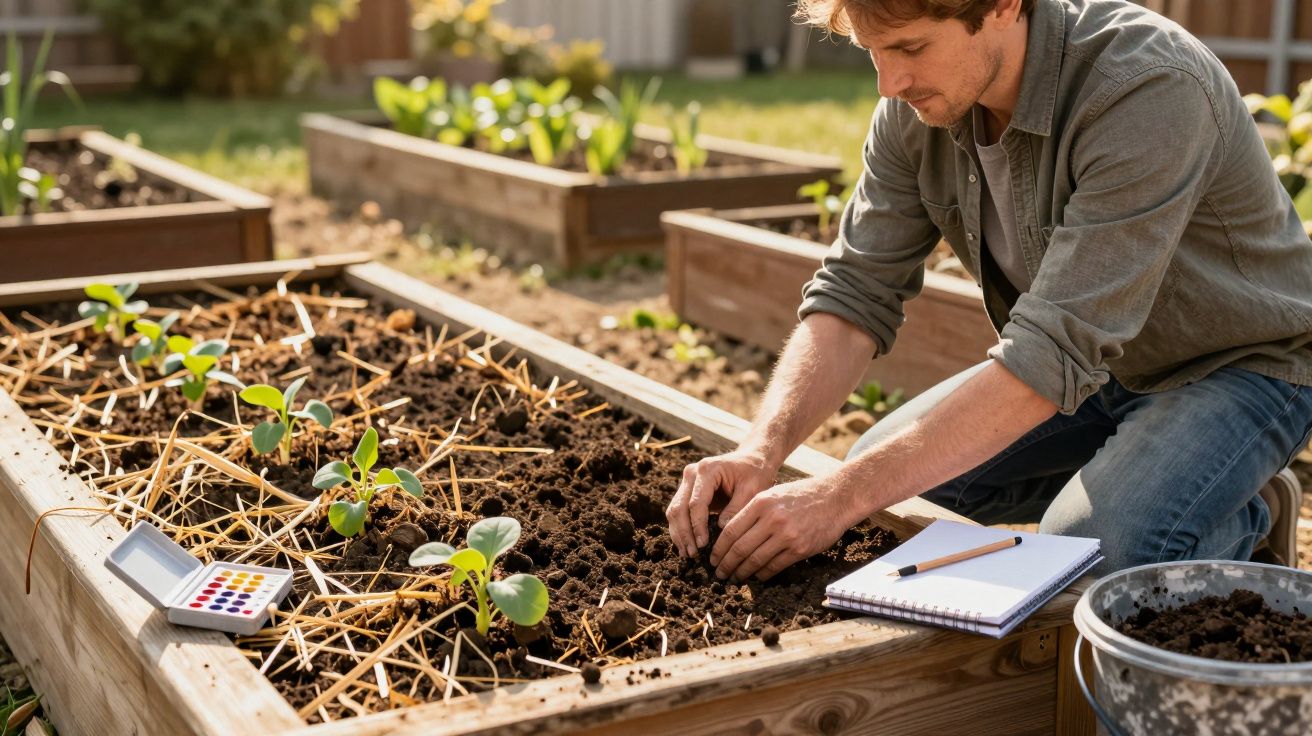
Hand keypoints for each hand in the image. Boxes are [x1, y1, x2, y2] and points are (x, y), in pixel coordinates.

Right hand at [666, 450, 776, 556]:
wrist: (752, 460)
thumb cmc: (755, 473)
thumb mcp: (752, 490)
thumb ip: (737, 508)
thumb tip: (722, 529)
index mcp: (707, 470)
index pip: (696, 503)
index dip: (698, 526)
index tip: (703, 545)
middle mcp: (692, 473)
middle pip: (679, 507)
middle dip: (684, 533)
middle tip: (692, 554)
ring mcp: (687, 481)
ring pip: (675, 511)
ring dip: (679, 534)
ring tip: (688, 554)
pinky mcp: (687, 490)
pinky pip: (678, 511)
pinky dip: (681, 529)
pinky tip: (686, 545)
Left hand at [709, 475, 861, 581]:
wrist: (835, 498)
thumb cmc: (801, 495)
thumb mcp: (772, 495)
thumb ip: (751, 512)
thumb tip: (729, 536)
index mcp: (761, 503)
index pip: (731, 531)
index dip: (719, 548)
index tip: (713, 558)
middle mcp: (772, 519)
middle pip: (740, 548)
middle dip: (726, 564)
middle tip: (719, 574)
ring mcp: (786, 536)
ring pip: (755, 560)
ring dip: (742, 572)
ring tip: (734, 578)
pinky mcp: (800, 549)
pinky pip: (774, 566)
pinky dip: (762, 574)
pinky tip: (756, 576)